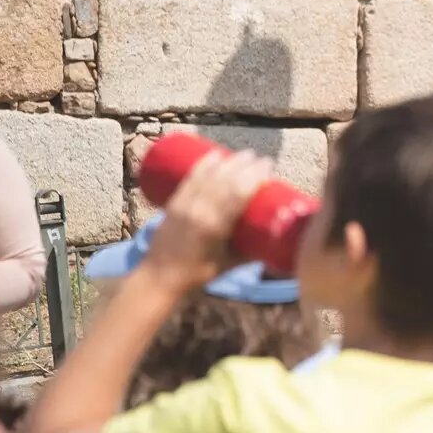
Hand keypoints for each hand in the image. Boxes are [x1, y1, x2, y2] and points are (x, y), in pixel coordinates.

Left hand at [141, 150, 273, 293]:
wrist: (158, 278)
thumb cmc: (196, 275)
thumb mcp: (228, 265)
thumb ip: (251, 252)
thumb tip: (273, 240)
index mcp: (214, 226)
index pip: (238, 192)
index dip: (255, 176)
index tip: (269, 167)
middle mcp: (198, 210)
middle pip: (225, 179)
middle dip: (245, 165)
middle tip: (262, 159)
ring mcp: (184, 204)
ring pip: (208, 175)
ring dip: (228, 161)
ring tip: (245, 154)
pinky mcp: (174, 203)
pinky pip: (191, 178)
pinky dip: (204, 164)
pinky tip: (215, 155)